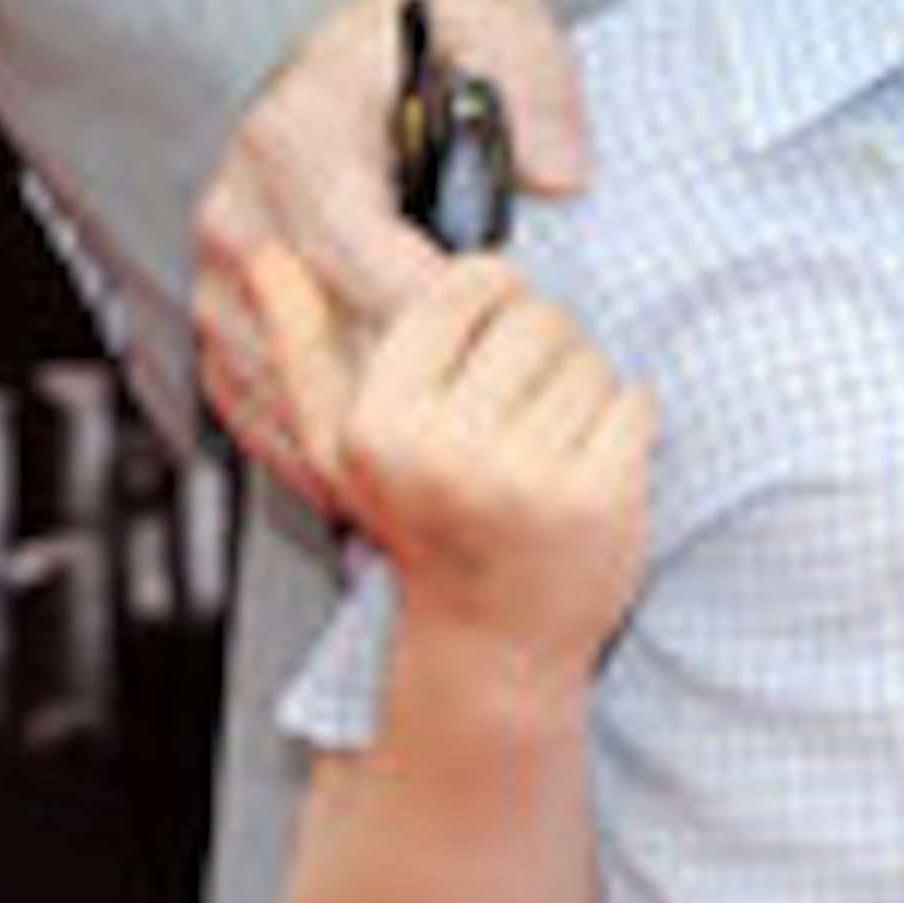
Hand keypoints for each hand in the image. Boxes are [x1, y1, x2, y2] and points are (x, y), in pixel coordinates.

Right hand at [192, 0, 584, 504]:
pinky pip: (258, 406)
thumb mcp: (489, 8)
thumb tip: (558, 172)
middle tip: (498, 424)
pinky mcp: (216, 319)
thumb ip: (531, 76)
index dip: (436, 307)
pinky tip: (387, 475)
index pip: (360, 250)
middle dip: (413, 387)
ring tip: (453, 467)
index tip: (506, 333)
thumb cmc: (424, 35)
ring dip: (366, 433)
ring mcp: (217, 275)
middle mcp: (236, 211)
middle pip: (321, 334)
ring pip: (285, 387)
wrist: (348, 53)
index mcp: (294, 136)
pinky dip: (320, 446)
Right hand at [257, 244, 652, 678]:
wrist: (487, 644)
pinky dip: (626, 423)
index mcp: (380, 426)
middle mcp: (446, 453)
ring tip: (545, 449)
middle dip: (542, 350)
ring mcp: (526, 479)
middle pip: (539, 317)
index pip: (468, 285)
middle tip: (516, 415)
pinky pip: (637, 401)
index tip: (486, 342)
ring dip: (585, 391)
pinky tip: (587, 469)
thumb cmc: (420, 527)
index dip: (493, 298)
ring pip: (591, 360)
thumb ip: (303, 344)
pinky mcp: (598, 498)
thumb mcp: (341, 443)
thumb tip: (266, 258)